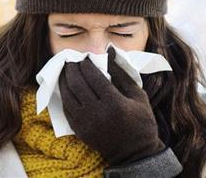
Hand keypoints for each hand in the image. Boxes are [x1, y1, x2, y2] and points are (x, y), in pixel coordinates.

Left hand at [58, 46, 164, 165]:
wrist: (134, 153)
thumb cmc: (141, 122)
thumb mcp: (138, 96)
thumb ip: (122, 73)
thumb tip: (109, 52)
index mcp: (114, 103)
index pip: (93, 77)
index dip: (86, 64)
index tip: (84, 57)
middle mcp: (97, 112)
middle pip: (77, 84)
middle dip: (72, 69)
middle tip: (71, 60)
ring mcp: (86, 122)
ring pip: (68, 95)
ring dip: (64, 80)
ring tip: (66, 70)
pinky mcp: (79, 130)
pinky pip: (66, 108)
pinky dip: (64, 95)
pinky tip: (66, 87)